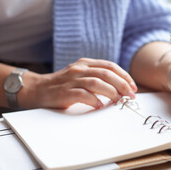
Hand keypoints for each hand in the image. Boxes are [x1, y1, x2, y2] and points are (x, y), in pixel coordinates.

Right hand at [20, 58, 137, 108]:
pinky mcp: (65, 92)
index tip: (133, 87)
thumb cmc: (63, 85)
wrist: (37, 89)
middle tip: (131, 96)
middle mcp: (80, 69)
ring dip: (111, 92)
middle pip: (107, 73)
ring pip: (97, 82)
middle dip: (122, 84)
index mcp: (86, 63)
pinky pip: (82, 94)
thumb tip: (120, 89)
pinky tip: (100, 106)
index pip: (110, 66)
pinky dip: (94, 100)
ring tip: (118, 101)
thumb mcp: (80, 76)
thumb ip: (97, 78)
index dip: (124, 76)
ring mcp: (72, 80)